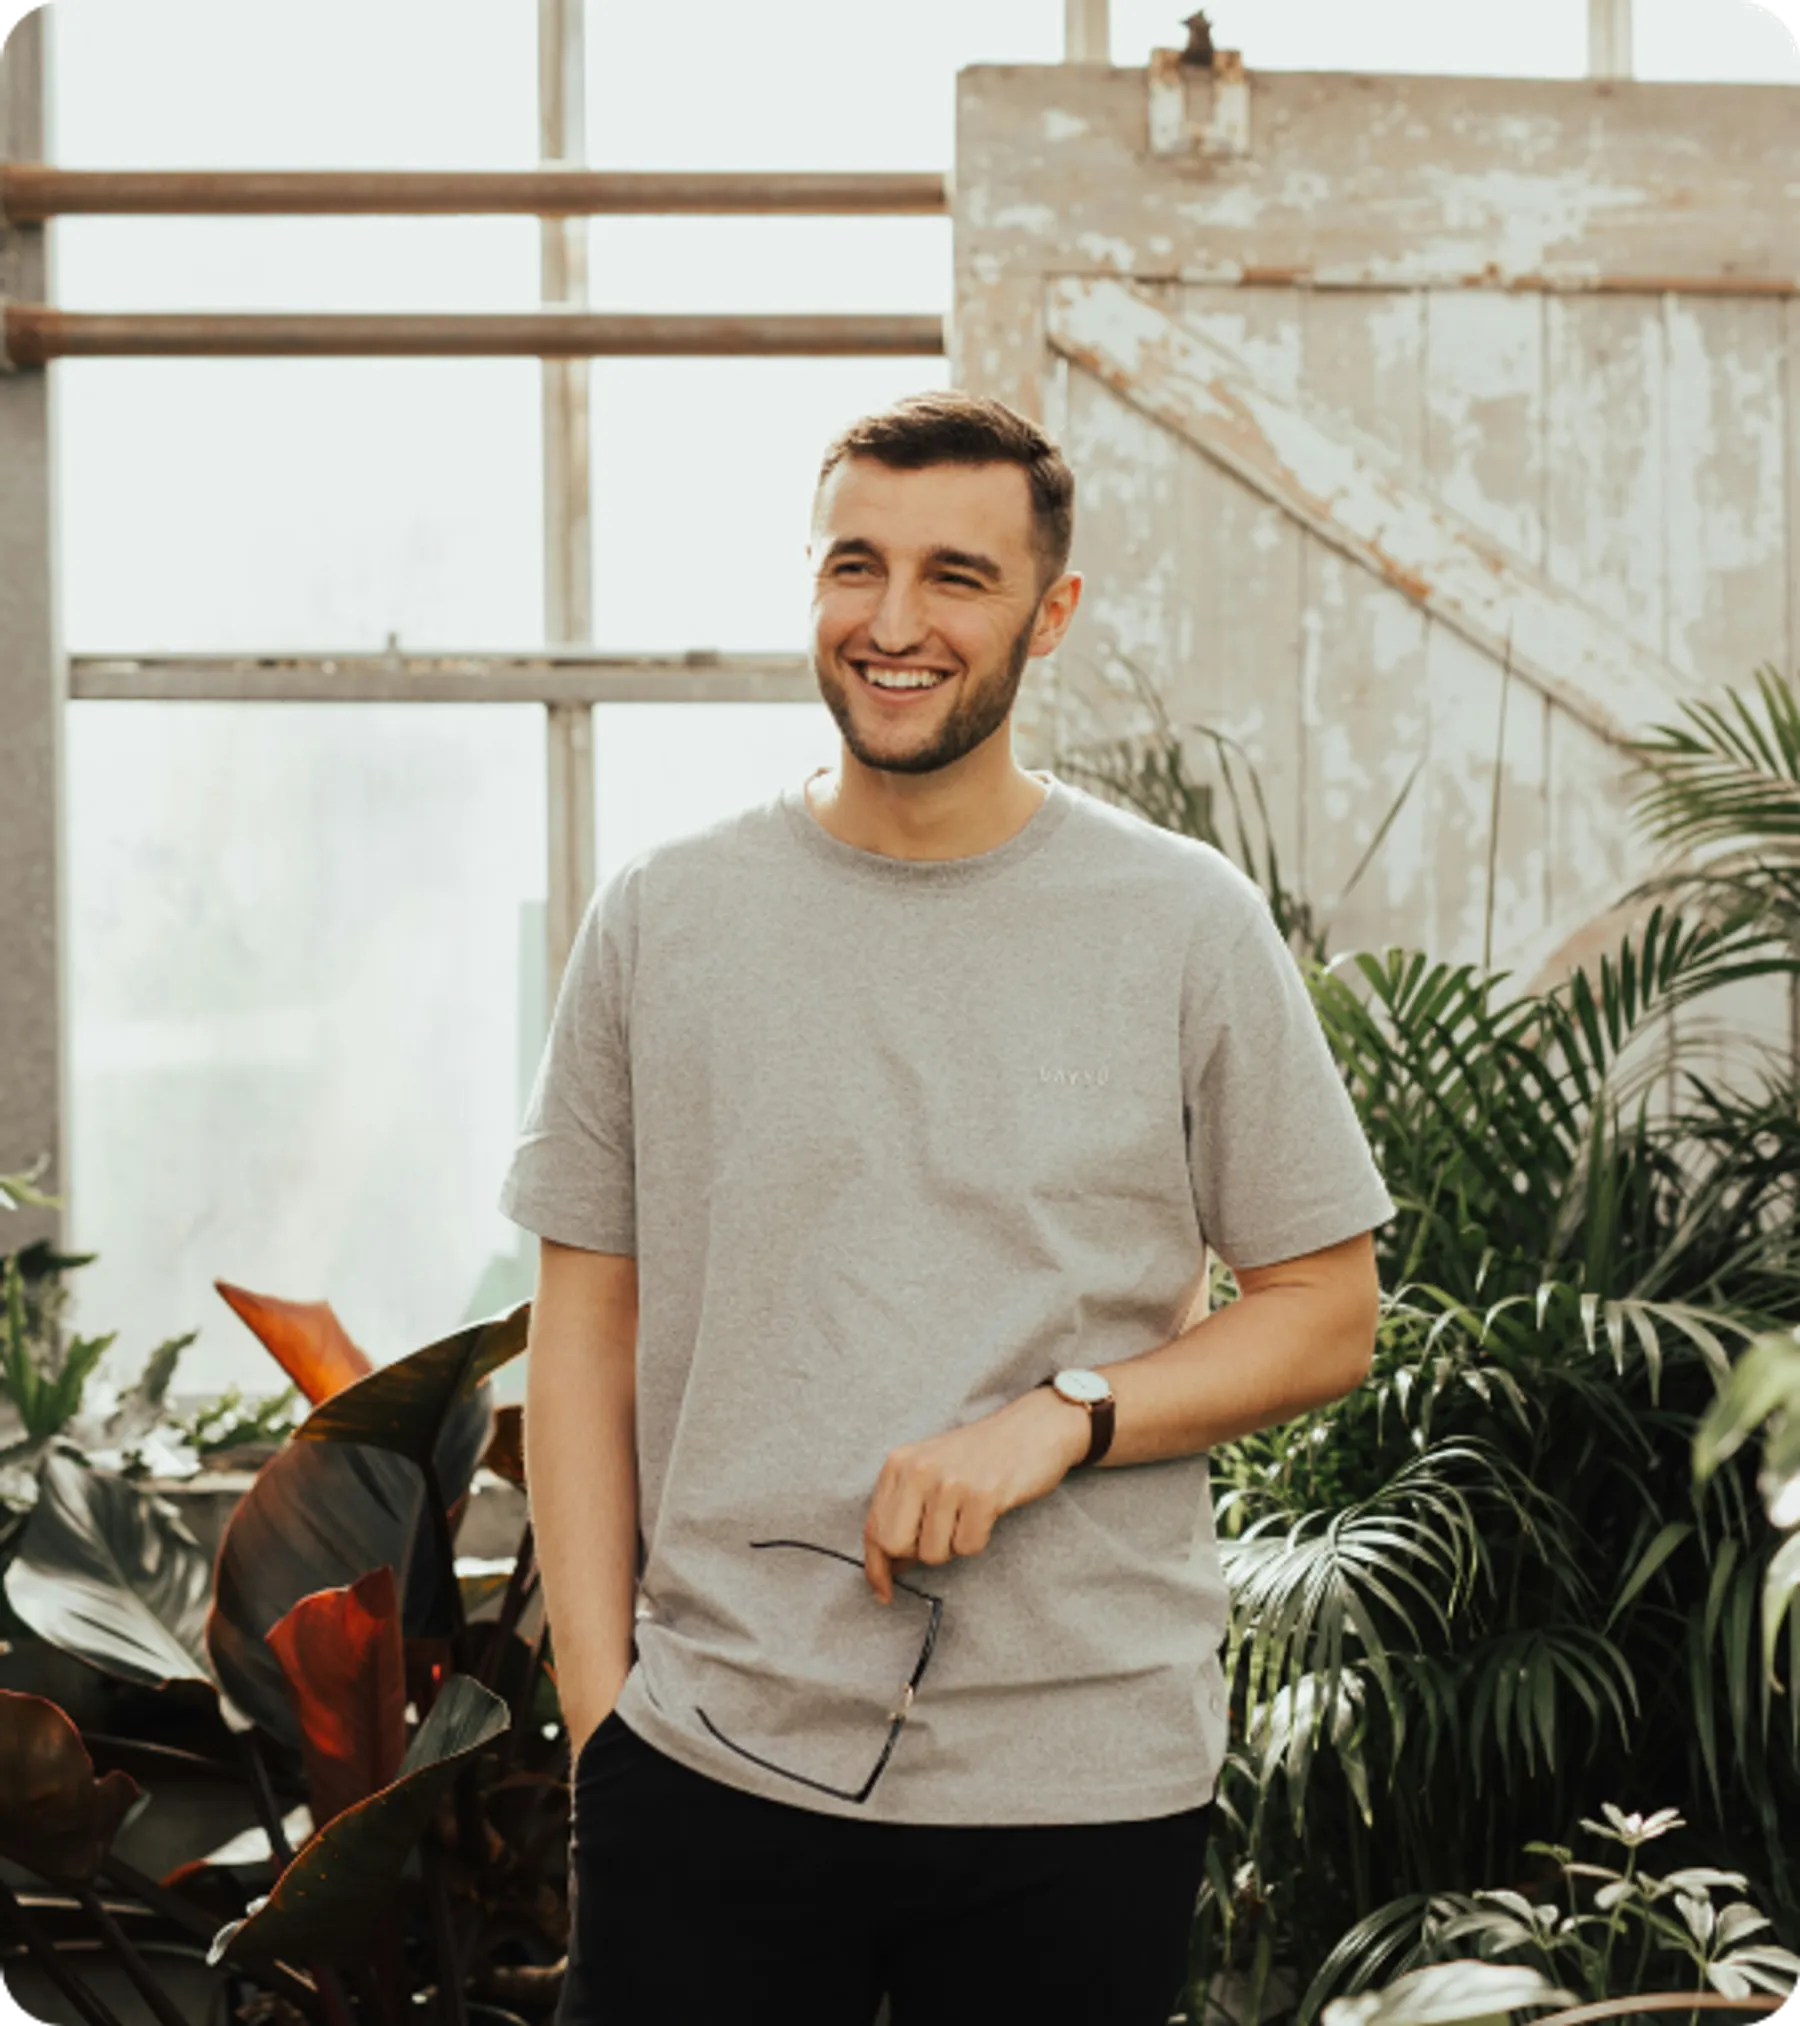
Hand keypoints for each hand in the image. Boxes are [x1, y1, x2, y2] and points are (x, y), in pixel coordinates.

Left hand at [862, 1386, 1090, 1601]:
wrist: (1033, 1428)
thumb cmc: (980, 1456)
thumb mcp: (930, 1471)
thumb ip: (905, 1510)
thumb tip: (891, 1565)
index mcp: (899, 1463)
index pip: (873, 1527)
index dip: (876, 1567)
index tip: (883, 1592)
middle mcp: (918, 1469)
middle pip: (895, 1545)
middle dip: (917, 1554)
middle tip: (942, 1535)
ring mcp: (949, 1482)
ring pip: (933, 1552)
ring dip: (953, 1546)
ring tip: (968, 1515)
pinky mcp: (982, 1496)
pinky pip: (968, 1547)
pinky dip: (978, 1540)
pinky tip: (987, 1513)